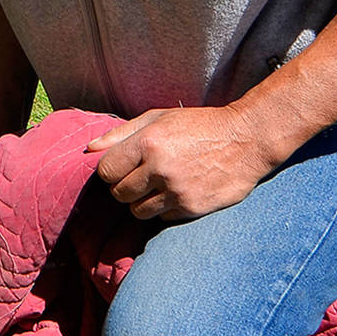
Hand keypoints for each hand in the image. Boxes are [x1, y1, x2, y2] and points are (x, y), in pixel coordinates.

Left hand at [86, 105, 279, 220]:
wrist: (247, 139)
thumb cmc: (199, 125)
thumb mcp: (158, 118)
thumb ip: (121, 134)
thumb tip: (89, 150)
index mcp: (148, 142)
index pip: (106, 171)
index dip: (111, 171)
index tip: (122, 167)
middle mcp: (160, 169)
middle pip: (119, 194)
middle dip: (125, 187)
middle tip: (142, 176)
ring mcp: (177, 191)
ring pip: (137, 211)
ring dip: (143, 201)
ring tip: (159, 185)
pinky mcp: (192, 208)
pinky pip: (162, 218)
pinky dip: (164, 208)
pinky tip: (178, 192)